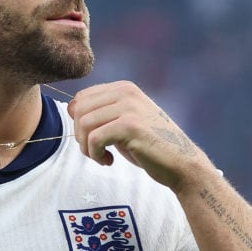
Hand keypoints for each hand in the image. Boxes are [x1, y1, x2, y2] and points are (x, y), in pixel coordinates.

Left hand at [68, 80, 206, 191]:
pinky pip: (95, 138)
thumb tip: (70, 108)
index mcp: (124, 88)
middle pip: (78, 109)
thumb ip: (102, 112)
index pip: (81, 98)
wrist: (181, 162)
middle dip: (80, 135)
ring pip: (84, 123)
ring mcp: (129, 107)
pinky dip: (95, 154)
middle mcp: (126, 92)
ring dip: (86, 147)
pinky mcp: (131, 126)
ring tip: (102, 157)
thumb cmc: (150, 146)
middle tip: (95, 152)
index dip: (80, 122)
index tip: (94, 140)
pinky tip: (109, 161)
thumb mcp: (125, 122)